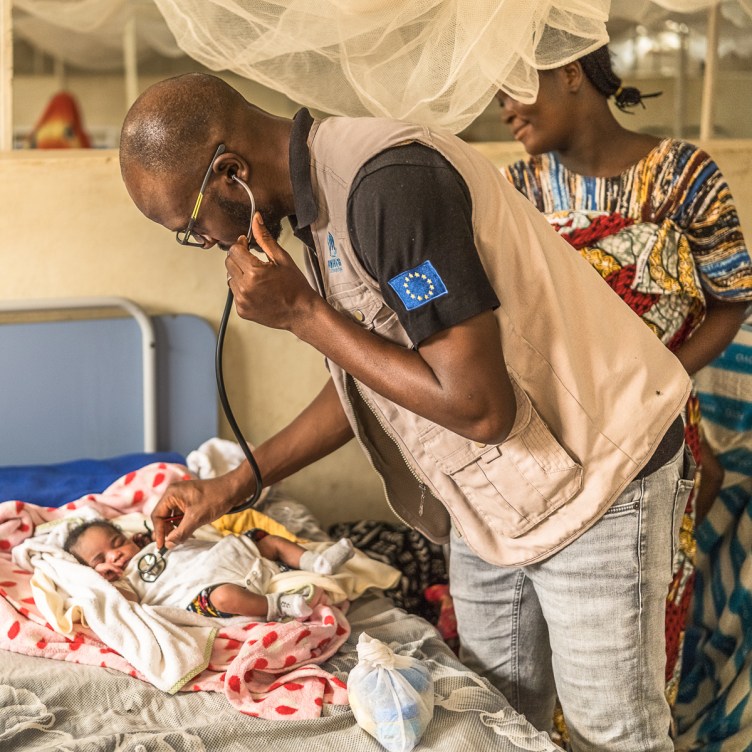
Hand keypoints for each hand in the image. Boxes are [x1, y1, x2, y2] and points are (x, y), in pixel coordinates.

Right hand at [150, 476, 238, 548]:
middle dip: (167, 531)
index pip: (157, 515)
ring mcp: (182, 498)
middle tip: (171, 544)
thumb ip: (181, 532)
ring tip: (181, 539)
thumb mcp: (196, 518)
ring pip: (173, 518)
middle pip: (163, 517)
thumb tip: (168, 545)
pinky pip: (182, 516)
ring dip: (176, 529)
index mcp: (171, 494)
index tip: (162, 545)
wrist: (233, 490)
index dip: (158, 532)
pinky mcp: (190, 502)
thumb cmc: (215, 499)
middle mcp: (174, 495)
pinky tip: (189, 533)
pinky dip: (184, 525)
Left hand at [225, 213, 319, 330]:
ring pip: (230, 278)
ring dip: (240, 274)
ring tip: (258, 278)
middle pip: (229, 263)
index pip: (234, 250)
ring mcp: (242, 301)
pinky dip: (242, 289)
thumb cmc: (295, 286)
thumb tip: (256, 219)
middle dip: (238, 258)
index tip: (246, 244)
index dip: (240, 244)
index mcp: (255, 271)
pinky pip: (235, 294)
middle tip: (253, 261)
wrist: (301, 312)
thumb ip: (265, 238)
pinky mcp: (242, 311)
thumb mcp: (282, 258)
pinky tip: (258, 290)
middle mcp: (245, 287)